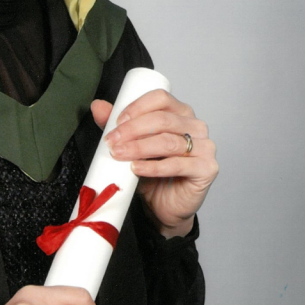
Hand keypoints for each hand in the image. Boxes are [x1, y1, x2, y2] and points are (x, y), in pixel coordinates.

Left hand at [91, 90, 217, 237]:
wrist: (163, 205)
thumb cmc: (151, 171)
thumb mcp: (131, 145)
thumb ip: (117, 126)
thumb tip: (97, 106)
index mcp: (179, 112)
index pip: (160, 98)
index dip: (136, 107)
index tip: (116, 122)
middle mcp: (196, 126)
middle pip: (162, 119)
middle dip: (132, 130)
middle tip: (112, 142)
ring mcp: (205, 147)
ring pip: (168, 141)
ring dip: (138, 148)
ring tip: (119, 154)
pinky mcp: (207, 169)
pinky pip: (177, 165)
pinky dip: (153, 167)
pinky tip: (136, 169)